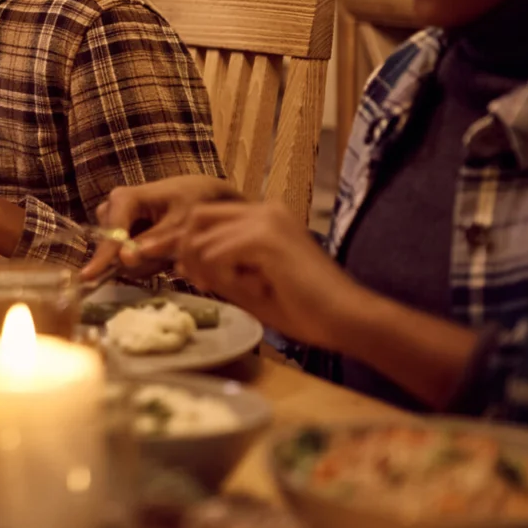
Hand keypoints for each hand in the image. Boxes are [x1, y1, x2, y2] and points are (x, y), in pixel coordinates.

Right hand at [82, 175, 240, 280]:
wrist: (199, 194)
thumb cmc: (192, 203)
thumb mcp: (180, 223)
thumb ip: (153, 243)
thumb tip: (123, 260)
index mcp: (124, 199)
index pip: (111, 233)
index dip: (103, 257)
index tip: (88, 277)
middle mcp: (112, 208)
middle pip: (114, 248)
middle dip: (140, 259)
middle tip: (170, 254)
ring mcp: (113, 221)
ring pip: (120, 256)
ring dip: (146, 261)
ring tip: (169, 250)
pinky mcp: (119, 232)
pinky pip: (125, 257)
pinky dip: (146, 260)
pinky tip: (162, 251)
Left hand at [173, 201, 366, 349]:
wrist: (347, 318)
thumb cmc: (305, 308)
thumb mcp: (250, 285)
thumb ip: (217, 269)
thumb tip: (181, 261)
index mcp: (264, 215)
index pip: (206, 217)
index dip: (192, 248)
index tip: (200, 279)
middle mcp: (264, 208)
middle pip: (196, 219)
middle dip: (190, 254)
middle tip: (206, 284)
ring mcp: (265, 219)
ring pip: (201, 240)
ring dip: (211, 272)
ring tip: (244, 289)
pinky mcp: (265, 237)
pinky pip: (215, 256)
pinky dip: (225, 278)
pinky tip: (255, 289)